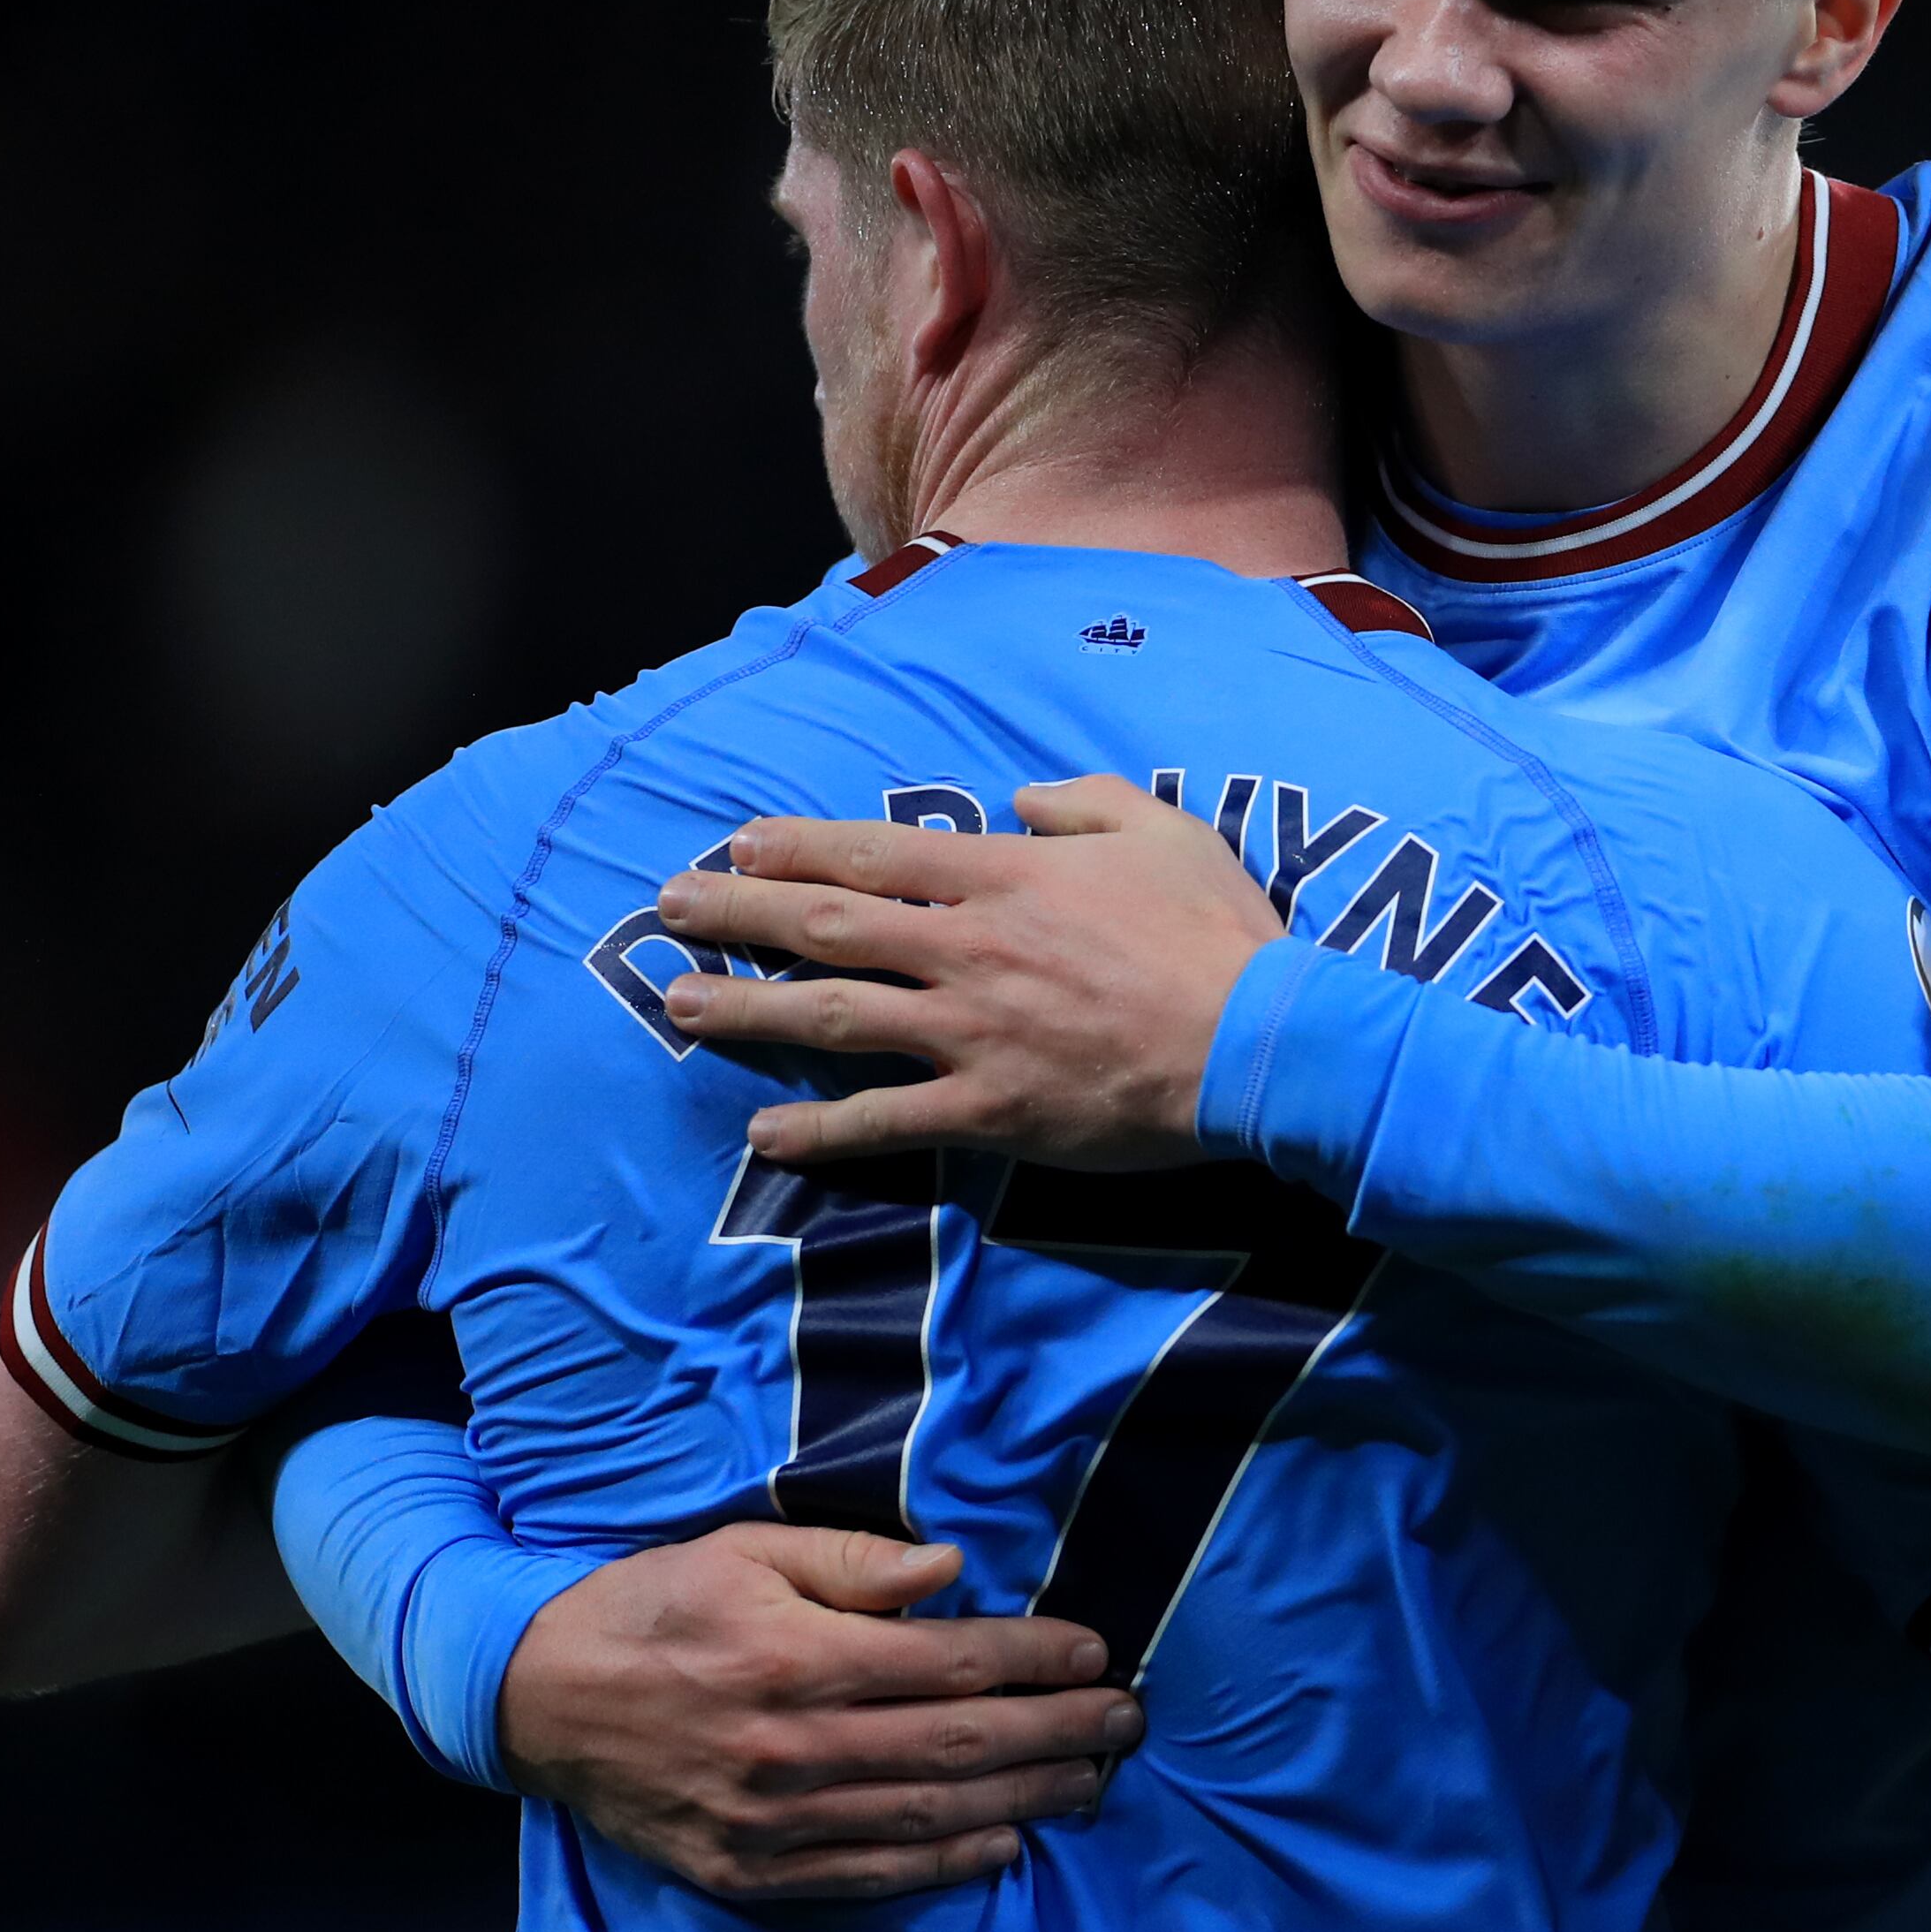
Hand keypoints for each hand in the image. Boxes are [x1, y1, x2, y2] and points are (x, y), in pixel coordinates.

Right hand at [499, 1525, 1143, 1902]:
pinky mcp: (751, 1870)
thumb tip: (955, 1568)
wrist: (540, 1697)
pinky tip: (1002, 1845)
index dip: (1035, 1657)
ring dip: (1023, 1800)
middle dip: (1058, 1731)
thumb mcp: (745, 1549)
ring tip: (1091, 1782)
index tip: (1096, 1650)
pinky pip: (868, 1872)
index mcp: (797, 1655)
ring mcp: (773, 1820)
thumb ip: (855, 1562)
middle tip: (1127, 1721)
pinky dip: (944, 1863)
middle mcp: (794, 1745)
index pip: (951, 1662)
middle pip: (958, 1743)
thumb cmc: (653, 1606)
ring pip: (927, 1813)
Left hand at [650, 775, 1281, 1168]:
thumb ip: (1081, 801)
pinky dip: (819, 1129)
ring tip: (678, 1003)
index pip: (875, 855)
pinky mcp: (991, 1109)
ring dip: (747, 1008)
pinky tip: (763, 1132)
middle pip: (828, 926)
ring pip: (833, 1015)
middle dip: (737, 914)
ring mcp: (971, 1033)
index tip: (736, 845)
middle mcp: (968, 949)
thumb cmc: (1217, 931)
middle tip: (668, 908)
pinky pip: (887, 1120)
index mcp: (1006, 878)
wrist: (1262, 1043)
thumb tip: (1018, 800)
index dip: (796, 848)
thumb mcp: (1162, 827)